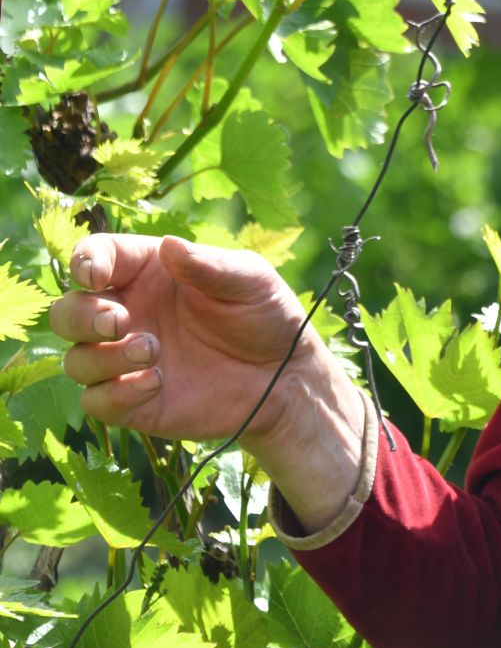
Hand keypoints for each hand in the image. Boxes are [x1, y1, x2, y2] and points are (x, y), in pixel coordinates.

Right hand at [50, 235, 363, 528]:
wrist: (285, 375)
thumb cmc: (266, 315)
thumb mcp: (249, 280)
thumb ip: (209, 265)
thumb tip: (169, 245)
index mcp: (148, 273)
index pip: (95, 257)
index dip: (83, 262)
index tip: (94, 275)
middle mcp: (128, 314)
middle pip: (67, 312)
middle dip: (81, 315)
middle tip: (120, 322)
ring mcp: (126, 360)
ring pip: (75, 358)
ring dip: (102, 356)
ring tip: (153, 351)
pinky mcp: (133, 402)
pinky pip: (96, 401)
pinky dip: (115, 393)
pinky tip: (156, 382)